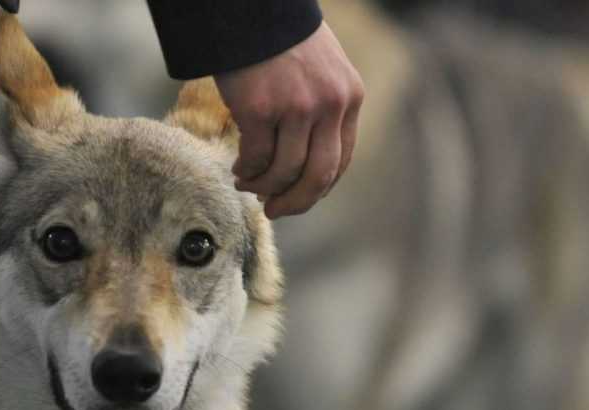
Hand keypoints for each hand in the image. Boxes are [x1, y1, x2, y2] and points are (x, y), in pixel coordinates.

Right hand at [214, 21, 364, 218]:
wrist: (252, 10)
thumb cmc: (281, 42)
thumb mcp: (321, 72)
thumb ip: (323, 110)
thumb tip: (303, 165)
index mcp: (350, 97)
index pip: (341, 161)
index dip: (317, 189)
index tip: (296, 199)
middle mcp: (329, 105)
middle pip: (318, 176)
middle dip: (296, 202)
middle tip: (275, 209)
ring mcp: (296, 107)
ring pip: (284, 171)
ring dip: (264, 186)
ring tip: (247, 183)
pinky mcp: (260, 109)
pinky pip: (256, 158)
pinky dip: (247, 170)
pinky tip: (239, 168)